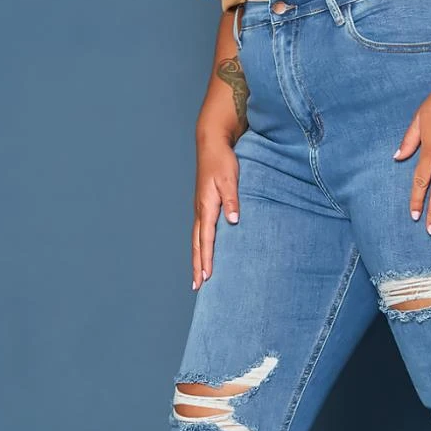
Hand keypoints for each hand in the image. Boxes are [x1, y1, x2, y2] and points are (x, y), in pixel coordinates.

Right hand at [192, 131, 240, 288]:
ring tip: (198, 277)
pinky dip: (200, 246)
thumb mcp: (230, 179)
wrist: (211, 144)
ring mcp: (200, 208)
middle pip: (197, 244)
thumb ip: (232, 200)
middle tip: (197, 285)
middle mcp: (200, 210)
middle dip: (197, 265)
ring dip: (197, 258)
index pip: (206, 239)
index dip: (206, 259)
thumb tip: (233, 221)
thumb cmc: (222, 161)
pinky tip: (204, 253)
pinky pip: (200, 232)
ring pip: (196, 239)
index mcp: (206, 206)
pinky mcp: (203, 205)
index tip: (206, 277)